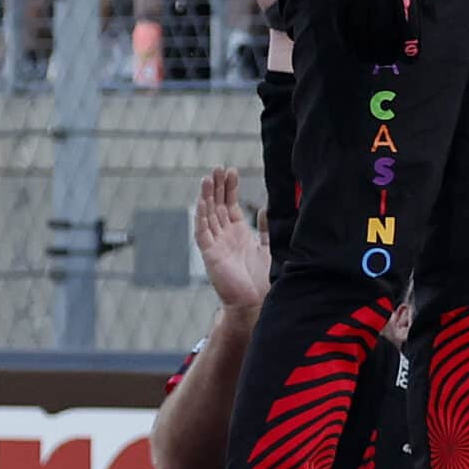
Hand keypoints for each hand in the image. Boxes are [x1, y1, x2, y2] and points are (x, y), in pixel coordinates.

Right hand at [193, 165, 270, 317]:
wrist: (256, 301)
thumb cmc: (261, 278)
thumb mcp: (267, 247)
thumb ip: (266, 229)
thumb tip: (263, 209)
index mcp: (238, 233)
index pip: (230, 205)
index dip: (229, 188)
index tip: (231, 170)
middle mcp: (224, 236)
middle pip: (217, 206)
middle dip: (217, 187)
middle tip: (218, 167)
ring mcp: (215, 244)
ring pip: (208, 215)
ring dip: (207, 196)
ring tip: (208, 178)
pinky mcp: (210, 255)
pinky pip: (203, 233)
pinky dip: (201, 217)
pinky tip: (202, 202)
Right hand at [305, 0, 425, 64]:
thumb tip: (430, 17)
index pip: (407, 25)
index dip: (410, 46)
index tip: (411, 58)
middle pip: (384, 35)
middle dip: (388, 53)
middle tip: (389, 61)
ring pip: (362, 35)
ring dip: (368, 51)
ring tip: (371, 58)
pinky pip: (342, 27)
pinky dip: (348, 41)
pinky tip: (353, 47)